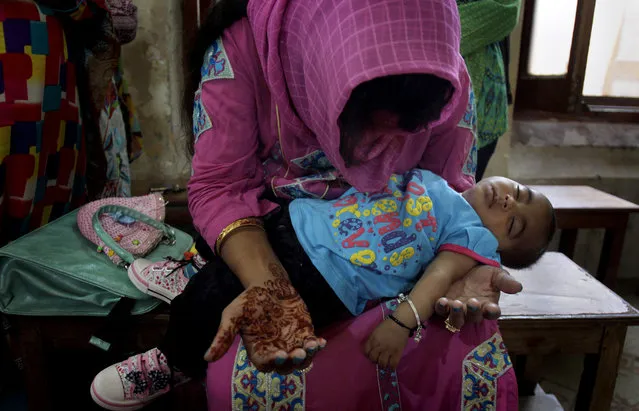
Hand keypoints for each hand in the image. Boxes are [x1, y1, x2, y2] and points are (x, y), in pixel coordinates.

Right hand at [204, 263, 325, 373]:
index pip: (266, 364)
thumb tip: (207, 358)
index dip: (273, 362)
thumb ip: (223, 336)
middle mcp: (276, 351)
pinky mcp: (304, 334)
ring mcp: (292, 343)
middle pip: (286, 366)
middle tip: (298, 352)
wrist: (269, 284)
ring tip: (312, 346)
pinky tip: (320, 341)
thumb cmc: (249, 300)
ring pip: (302, 359)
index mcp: (259, 350)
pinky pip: (312, 345)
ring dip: (308, 356)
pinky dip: (317, 346)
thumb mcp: (232, 315)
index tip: (280, 355)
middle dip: (293, 361)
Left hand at [364, 318, 408, 368]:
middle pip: (373, 358)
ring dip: (382, 365)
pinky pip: (393, 364)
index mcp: (373, 339)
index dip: (367, 355)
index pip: (366, 351)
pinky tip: (391, 366)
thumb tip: (372, 348)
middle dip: (374, 360)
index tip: (370, 355)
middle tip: (378, 359)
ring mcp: (388, 350)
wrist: (400, 322)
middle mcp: (379, 345)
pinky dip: (391, 367)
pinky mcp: (397, 352)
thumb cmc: (388, 325)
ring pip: (382, 363)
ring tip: (384, 364)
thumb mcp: (376, 330)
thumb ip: (372, 339)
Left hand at [435, 265, 521, 329]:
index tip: (492, 307)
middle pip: (473, 317)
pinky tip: (442, 301)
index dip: (492, 312)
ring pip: (457, 319)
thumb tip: (519, 287)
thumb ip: (506, 282)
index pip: (492, 313)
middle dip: (473, 311)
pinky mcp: (444, 306)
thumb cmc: (485, 275)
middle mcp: (473, 312)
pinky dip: (441, 308)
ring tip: (455, 303)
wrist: (466, 268)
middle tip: (472, 302)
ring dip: (456, 313)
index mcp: (488, 306)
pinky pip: (441, 311)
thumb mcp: (497, 275)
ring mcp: (458, 310)